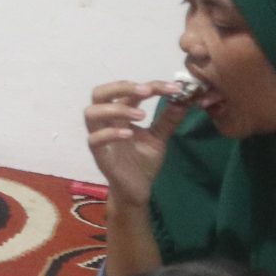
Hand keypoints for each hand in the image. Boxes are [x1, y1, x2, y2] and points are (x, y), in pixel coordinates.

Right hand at [85, 79, 189, 208]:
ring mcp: (99, 136)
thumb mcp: (159, 137)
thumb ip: (168, 120)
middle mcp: (106, 121)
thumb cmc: (142, 162)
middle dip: (121, 87)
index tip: (175, 88)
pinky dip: (111, 133)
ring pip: (92, 113)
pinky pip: (95, 139)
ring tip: (141, 115)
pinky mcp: (98, 154)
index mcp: (120, 114)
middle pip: (99, 93)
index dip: (152, 86)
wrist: (137, 189)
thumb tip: (184, 100)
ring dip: (116, 109)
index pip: (130, 92)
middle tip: (146, 90)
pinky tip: (129, 134)